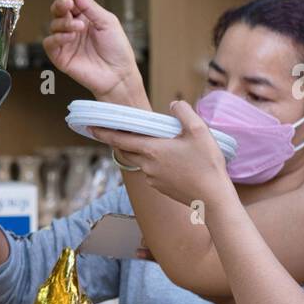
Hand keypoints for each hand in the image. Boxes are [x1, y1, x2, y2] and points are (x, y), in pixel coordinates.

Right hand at [43, 0, 148, 108]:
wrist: (118, 74)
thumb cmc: (116, 49)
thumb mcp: (107, 21)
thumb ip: (89, 6)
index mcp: (84, 17)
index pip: (70, 1)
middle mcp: (73, 28)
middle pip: (58, 10)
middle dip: (60, 4)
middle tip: (68, 4)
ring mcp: (66, 42)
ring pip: (53, 25)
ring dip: (64, 22)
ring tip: (78, 27)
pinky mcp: (60, 57)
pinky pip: (49, 43)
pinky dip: (57, 37)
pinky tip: (70, 37)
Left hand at [93, 100, 230, 207]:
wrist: (212, 198)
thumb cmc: (207, 164)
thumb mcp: (199, 130)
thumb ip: (184, 112)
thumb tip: (174, 104)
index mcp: (152, 150)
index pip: (120, 139)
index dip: (104, 132)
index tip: (91, 127)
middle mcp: (147, 165)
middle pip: (127, 150)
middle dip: (121, 141)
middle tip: (120, 131)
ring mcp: (152, 179)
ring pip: (141, 161)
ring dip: (143, 151)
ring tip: (159, 143)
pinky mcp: (159, 188)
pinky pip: (151, 171)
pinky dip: (155, 163)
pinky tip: (171, 160)